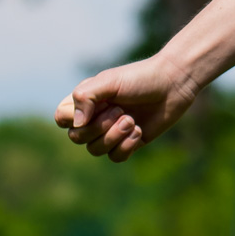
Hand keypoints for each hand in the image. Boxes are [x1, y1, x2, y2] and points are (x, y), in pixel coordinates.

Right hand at [53, 52, 198, 162]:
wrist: (173, 84)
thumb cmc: (140, 78)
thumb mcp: (110, 81)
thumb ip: (86, 97)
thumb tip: (77, 124)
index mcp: (86, 100)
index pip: (61, 119)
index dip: (73, 118)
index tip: (96, 105)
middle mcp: (95, 117)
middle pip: (77, 138)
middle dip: (100, 127)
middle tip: (121, 110)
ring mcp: (111, 131)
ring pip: (95, 150)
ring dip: (115, 136)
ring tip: (132, 120)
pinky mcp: (129, 142)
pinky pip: (116, 157)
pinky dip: (127, 146)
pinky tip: (140, 131)